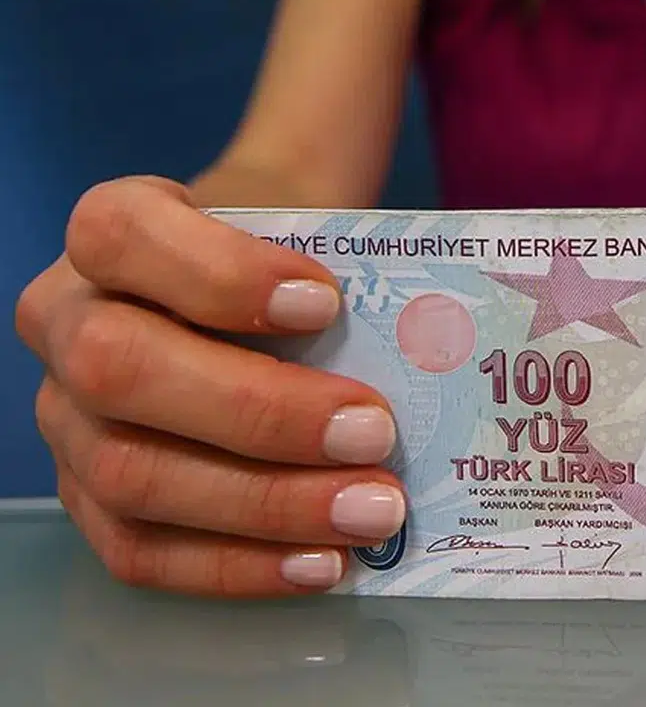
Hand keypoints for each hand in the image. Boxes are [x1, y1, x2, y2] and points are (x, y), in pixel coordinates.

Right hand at [14, 176, 405, 597]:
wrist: (262, 297)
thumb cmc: (286, 263)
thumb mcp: (305, 234)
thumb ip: (342, 270)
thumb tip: (427, 351)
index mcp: (110, 234)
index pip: (123, 235)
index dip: (220, 275)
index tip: (327, 302)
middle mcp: (65, 321)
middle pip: (121, 369)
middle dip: (260, 412)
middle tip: (375, 432)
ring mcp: (65, 420)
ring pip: (131, 475)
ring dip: (266, 504)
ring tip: (372, 510)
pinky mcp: (90, 502)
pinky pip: (141, 551)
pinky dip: (240, 565)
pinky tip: (323, 563)